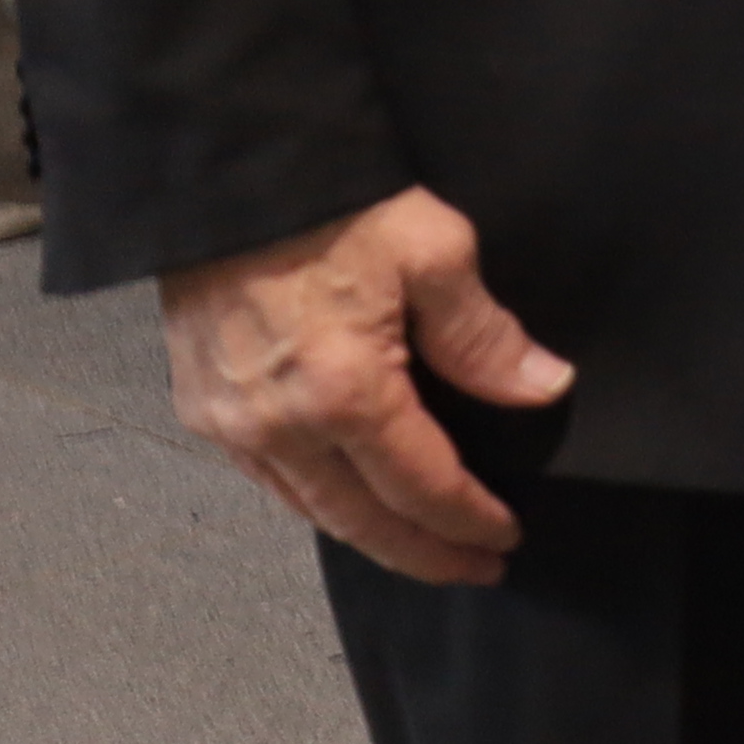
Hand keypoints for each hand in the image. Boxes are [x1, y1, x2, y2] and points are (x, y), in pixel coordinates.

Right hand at [158, 187, 577, 588]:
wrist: (230, 175)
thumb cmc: (333, 204)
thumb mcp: (435, 252)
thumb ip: (484, 336)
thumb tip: (540, 387)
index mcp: (345, 393)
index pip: (421, 487)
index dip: (467, 520)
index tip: (504, 538)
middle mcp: (279, 425)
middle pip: (361, 522)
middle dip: (423, 553)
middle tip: (472, 567)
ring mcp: (231, 423)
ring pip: (309, 509)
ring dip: (368, 536)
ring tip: (421, 545)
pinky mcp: (202, 407)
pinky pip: (267, 480)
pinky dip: (316, 502)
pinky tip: (348, 500)